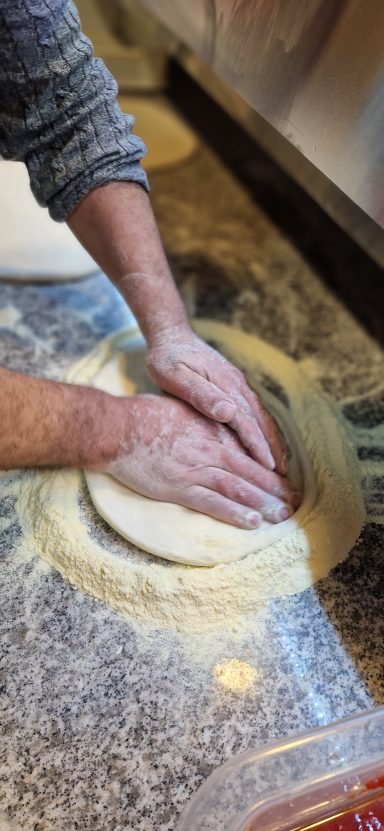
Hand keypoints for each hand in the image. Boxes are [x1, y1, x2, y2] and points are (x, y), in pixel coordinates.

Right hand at [104, 394, 297, 528]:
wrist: (119, 428)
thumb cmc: (145, 415)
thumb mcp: (183, 409)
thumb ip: (205, 420)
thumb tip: (219, 423)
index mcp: (213, 431)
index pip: (249, 453)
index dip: (269, 469)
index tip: (285, 480)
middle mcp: (212, 450)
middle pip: (251, 473)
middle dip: (275, 490)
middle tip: (295, 503)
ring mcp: (197, 470)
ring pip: (239, 489)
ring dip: (263, 504)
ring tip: (282, 516)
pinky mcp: (181, 487)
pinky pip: (214, 503)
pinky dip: (235, 513)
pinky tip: (252, 522)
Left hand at [146, 325, 286, 473]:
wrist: (170, 334)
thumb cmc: (166, 358)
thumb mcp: (174, 375)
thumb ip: (200, 393)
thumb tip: (228, 412)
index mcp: (224, 385)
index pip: (246, 422)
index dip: (258, 446)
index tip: (269, 467)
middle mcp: (237, 384)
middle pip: (261, 420)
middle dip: (273, 448)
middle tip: (283, 475)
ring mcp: (238, 384)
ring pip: (262, 415)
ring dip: (273, 439)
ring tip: (281, 464)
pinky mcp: (234, 385)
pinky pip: (255, 410)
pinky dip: (265, 428)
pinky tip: (266, 441)